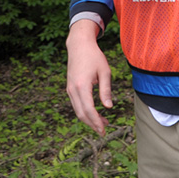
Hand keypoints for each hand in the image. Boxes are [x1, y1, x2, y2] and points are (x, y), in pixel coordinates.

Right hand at [65, 19, 112, 135]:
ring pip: (77, 110)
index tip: (104, 129)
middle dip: (92, 124)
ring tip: (102, 123)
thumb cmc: (94, 57)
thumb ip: (106, 90)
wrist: (79, 46)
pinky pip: (76, 104)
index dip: (96, 121)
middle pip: (81, 113)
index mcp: (82, 86)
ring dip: (88, 119)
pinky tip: (94, 114)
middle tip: (104, 131)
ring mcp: (69, 90)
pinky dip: (84, 112)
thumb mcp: (105, 72)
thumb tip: (109, 107)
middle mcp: (73, 90)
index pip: (88, 109)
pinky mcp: (70, 88)